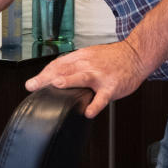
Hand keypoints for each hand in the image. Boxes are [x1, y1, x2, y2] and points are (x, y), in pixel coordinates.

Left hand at [24, 40, 148, 118]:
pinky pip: (103, 97)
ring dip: (69, 81)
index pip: (58, 64)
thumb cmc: (112, 58)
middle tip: (32, 85)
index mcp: (81, 57)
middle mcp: (89, 64)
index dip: (44, 73)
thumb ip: (73, 65)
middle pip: (65, 69)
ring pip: (82, 77)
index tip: (32, 83)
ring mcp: (100, 75)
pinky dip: (95, 105)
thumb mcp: (90, 55)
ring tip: (57, 86)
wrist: (136, 54)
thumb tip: (54, 76)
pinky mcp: (112, 86)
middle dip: (47, 77)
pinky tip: (88, 112)